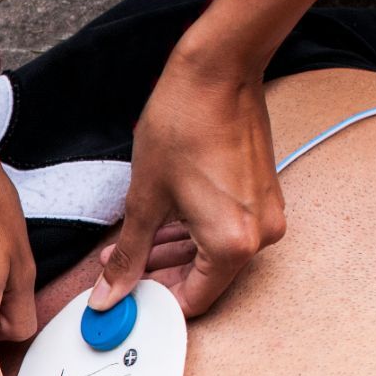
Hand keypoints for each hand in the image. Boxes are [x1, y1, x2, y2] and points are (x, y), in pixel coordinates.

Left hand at [91, 43, 284, 316]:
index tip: (123, 300)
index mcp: (232, 245)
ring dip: (170, 255)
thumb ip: (128, 256)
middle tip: (116, 269)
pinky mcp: (263, 197)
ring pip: (212, 255)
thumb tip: (109, 297)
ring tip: (126, 246)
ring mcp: (266, 216)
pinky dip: (192, 234)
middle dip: (157, 276)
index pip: (192, 301)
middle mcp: (260, 237)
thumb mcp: (144, 200)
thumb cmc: (181, 127)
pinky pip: (225, 231)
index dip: (152, 303)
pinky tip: (157, 227)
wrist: (218, 72)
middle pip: (203, 280)